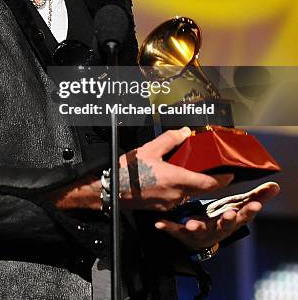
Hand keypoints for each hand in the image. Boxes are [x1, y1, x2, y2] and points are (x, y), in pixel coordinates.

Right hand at [49, 127, 232, 210]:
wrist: (111, 190)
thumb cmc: (128, 171)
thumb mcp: (149, 149)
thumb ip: (169, 140)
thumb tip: (185, 132)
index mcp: (177, 180)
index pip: (209, 183)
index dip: (223, 179)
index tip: (231, 173)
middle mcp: (177, 195)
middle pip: (201, 189)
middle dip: (208, 179)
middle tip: (211, 166)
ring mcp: (170, 204)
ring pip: (189, 194)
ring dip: (193, 183)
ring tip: (188, 169)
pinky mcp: (162, 208)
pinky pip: (177, 198)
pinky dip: (180, 189)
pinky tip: (171, 178)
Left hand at [154, 181, 279, 249]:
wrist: (198, 237)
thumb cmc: (220, 218)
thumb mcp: (238, 207)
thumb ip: (256, 197)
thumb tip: (275, 187)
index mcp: (230, 220)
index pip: (243, 215)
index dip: (250, 211)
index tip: (255, 205)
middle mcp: (216, 228)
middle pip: (224, 225)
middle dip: (227, 220)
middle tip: (229, 215)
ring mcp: (199, 231)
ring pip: (199, 230)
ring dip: (196, 226)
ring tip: (191, 223)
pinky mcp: (182, 233)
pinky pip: (174, 230)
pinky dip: (168, 227)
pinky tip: (160, 223)